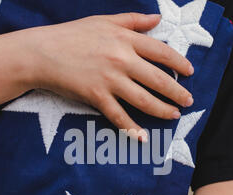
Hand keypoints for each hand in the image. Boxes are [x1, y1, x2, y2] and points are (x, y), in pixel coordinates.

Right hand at [26, 13, 193, 137]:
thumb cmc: (72, 35)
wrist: (42, 52)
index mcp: (126, 40)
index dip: (179, 63)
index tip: (190, 72)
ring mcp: (109, 80)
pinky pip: (118, 116)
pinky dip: (131, 128)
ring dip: (162, 110)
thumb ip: (133, 21)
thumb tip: (157, 19)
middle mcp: (122, 60)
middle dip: (177, 92)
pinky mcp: (96, 97)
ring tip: (174, 115)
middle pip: (158, 79)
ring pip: (143, 100)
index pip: (161, 53)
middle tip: (188, 102)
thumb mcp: (104, 20)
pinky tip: (143, 137)